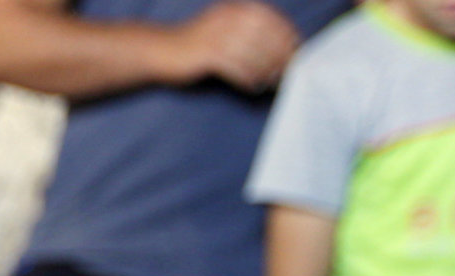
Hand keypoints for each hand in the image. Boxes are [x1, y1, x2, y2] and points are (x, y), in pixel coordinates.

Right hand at [173, 0, 298, 91]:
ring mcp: (216, 35)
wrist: (159, 50)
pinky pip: (236, 68)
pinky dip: (248, 79)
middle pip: (265, 37)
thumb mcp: (223, 28)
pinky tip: (252, 87)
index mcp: (234, 10)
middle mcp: (227, 19)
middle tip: (287, 72)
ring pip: (253, 54)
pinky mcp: (206, 54)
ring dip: (266, 70)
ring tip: (271, 82)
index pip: (270, 19)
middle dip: (280, 56)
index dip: (286, 35)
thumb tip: (280, 48)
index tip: (296, 52)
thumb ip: (248, 33)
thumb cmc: (195, 44)